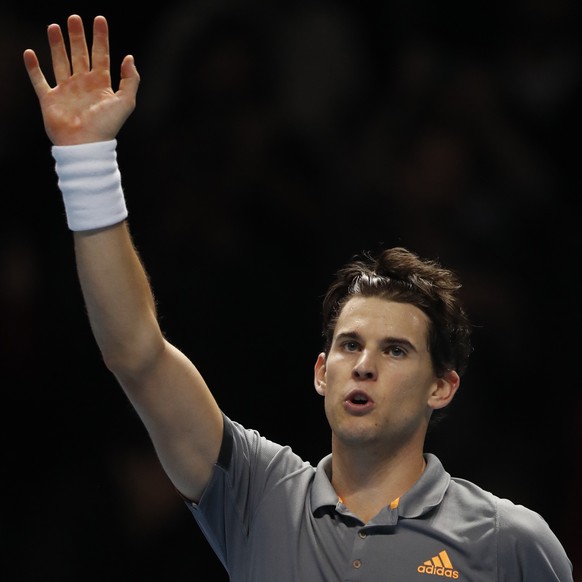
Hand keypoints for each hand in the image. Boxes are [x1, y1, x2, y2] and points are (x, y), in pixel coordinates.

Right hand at [23, 14, 139, 145]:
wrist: (85, 145)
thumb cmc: (107, 126)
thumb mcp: (126, 102)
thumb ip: (130, 80)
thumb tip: (129, 58)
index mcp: (101, 85)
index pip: (101, 55)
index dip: (101, 38)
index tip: (100, 19)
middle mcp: (83, 85)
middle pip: (79, 55)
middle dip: (77, 36)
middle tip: (74, 18)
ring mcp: (66, 91)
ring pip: (60, 62)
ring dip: (56, 45)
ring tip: (54, 26)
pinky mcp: (50, 99)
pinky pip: (39, 80)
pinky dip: (33, 67)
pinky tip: (29, 53)